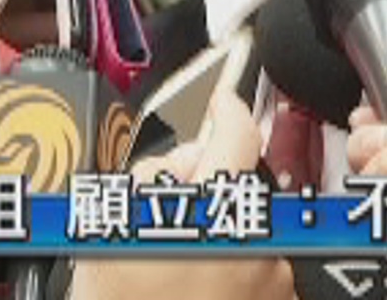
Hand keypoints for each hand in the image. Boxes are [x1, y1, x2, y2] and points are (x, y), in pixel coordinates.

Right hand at [71, 91, 294, 299]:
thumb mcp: (112, 231)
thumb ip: (153, 178)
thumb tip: (184, 162)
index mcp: (219, 214)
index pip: (239, 133)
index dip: (226, 111)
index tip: (219, 106)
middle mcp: (260, 244)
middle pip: (240, 183)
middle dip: (208, 184)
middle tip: (165, 208)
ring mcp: (275, 282)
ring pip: (248, 228)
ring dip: (218, 231)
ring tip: (172, 265)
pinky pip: (257, 268)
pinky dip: (231, 270)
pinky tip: (191, 288)